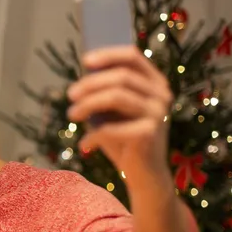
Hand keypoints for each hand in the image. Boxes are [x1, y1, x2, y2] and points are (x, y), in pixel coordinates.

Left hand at [67, 46, 172, 184]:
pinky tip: (84, 145)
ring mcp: (159, 113)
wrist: (143, 176)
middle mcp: (161, 95)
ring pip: (116, 96)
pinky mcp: (151, 133)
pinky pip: (112, 127)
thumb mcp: (111, 113)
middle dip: (90, 84)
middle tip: (70, 95)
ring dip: (87, 104)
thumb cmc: (123, 140)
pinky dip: (92, 135)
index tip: (84, 61)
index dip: (108, 55)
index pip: (133, 57)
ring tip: (71, 115)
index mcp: (155, 84)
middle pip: (121, 76)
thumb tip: (83, 74)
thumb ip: (103, 93)